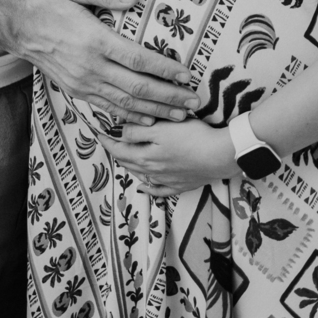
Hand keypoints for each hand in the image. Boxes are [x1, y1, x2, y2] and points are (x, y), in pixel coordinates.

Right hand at [14, 0, 201, 124]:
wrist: (19, 26)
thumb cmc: (50, 1)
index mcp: (94, 40)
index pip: (137, 60)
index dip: (165, 69)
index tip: (187, 74)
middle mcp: (90, 66)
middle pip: (137, 87)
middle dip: (169, 96)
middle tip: (195, 101)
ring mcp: (83, 82)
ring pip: (126, 102)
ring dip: (156, 110)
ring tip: (182, 114)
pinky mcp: (77, 90)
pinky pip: (109, 107)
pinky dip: (132, 116)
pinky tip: (150, 119)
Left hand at [109, 118, 240, 195]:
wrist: (219, 156)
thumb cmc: (191, 137)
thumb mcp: (161, 128)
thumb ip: (138, 132)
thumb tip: (120, 134)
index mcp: (145, 156)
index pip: (119, 149)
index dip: (107, 141)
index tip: (98, 134)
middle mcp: (152, 171)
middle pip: (128, 163)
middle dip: (116, 153)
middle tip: (109, 143)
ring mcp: (166, 180)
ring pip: (141, 175)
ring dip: (130, 166)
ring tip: (123, 159)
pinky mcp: (180, 185)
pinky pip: (159, 189)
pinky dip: (148, 188)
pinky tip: (144, 186)